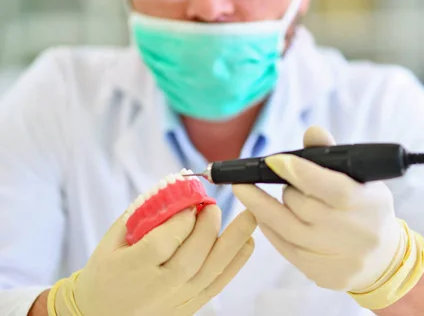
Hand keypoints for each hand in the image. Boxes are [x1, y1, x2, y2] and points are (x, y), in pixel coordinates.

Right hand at [48, 206, 255, 315]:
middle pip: (195, 253)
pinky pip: (218, 283)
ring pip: (213, 268)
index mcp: (134, 268)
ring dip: (234, 240)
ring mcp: (177, 299)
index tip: (193, 200)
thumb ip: (140, 215)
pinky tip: (248, 242)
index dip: (185, 216)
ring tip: (250, 217)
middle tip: (213, 206)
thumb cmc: (104, 274)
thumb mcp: (111, 242)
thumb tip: (172, 188)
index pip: (167, 239)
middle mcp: (159, 287)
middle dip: (209, 224)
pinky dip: (236, 262)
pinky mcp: (190, 306)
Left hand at [233, 126, 423, 309]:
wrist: (384, 258)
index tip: (272, 161)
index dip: (300, 172)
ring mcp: (339, 257)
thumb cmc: (366, 207)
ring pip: (289, 229)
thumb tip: (312, 131)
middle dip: (286, 188)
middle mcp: (355, 233)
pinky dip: (270, 229)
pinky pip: (286, 249)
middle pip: (304, 207)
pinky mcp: (324, 274)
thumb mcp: (360, 178)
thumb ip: (332, 155)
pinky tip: (261, 216)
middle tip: (276, 175)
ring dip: (263, 208)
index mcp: (368, 202)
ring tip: (245, 190)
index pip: (332, 187)